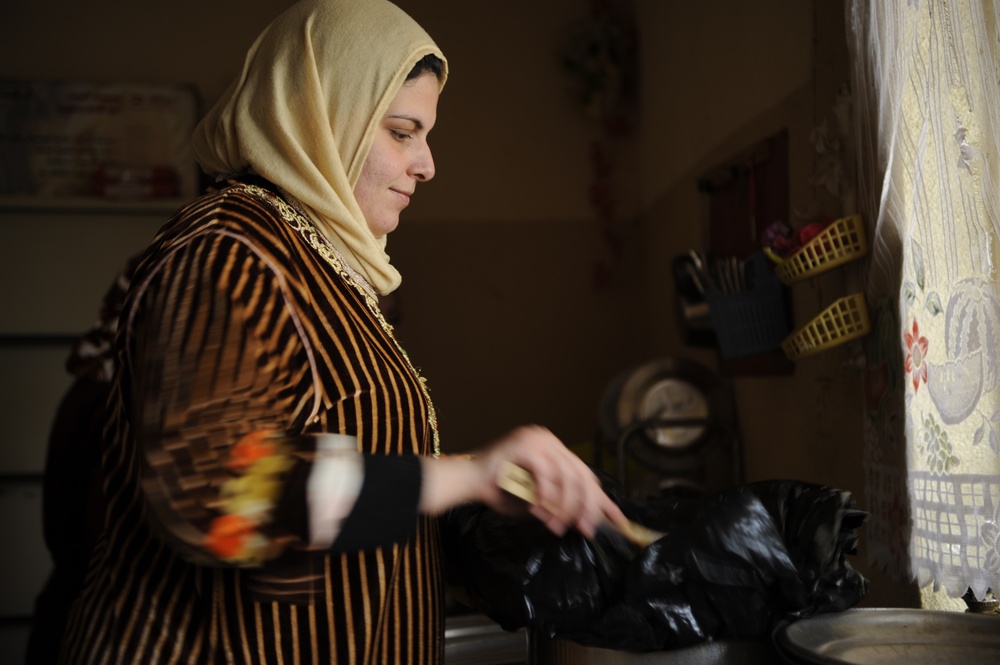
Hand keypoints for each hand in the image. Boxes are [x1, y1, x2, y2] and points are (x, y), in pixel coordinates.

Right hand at [472, 426, 625, 538]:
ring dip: (564, 506)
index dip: (602, 499)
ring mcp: (537, 439)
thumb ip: (562, 505)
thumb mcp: (540, 501)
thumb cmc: (500, 491)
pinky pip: (545, 473)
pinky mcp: (524, 444)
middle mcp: (549, 440)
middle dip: (586, 506)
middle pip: (581, 475)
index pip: (586, 475)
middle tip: (586, 530)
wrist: (468, 482)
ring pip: (566, 476)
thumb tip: (590, 521)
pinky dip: (545, 496)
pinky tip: (541, 512)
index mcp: (555, 450)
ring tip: (558, 527)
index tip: (619, 521)